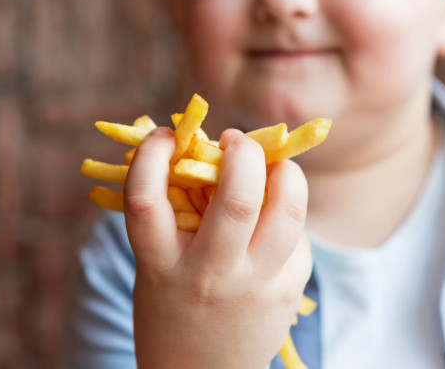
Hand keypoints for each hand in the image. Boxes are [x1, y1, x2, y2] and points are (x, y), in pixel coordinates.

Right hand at [124, 127, 312, 368]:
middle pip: (238, 199)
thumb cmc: (172, 309)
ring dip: (286, 173)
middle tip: (234, 141)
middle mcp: (211, 276)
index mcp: (160, 266)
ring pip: (289, 212)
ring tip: (271, 166)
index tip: (165, 134)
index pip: (146, 198)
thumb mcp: (157, 267)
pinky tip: (275, 217)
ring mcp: (256, 287)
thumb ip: (178, 216)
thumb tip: (210, 154)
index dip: (152, 154)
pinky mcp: (289, 292)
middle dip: (243, 152)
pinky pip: (298, 237)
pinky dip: (289, 213)